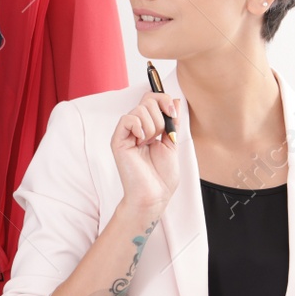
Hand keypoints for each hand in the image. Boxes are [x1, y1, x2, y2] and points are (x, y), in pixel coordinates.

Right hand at [113, 91, 181, 216]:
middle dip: (160, 117)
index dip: (164, 100)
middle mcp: (136, 128)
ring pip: (140, 109)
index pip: (152, 99)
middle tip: (159, 137)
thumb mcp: (172, 143)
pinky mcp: (118, 140)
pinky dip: (139, 127)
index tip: (173, 113)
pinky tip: (142, 141)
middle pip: (147, 100)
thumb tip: (176, 100)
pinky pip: (127, 119)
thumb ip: (173, 121)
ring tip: (149, 144)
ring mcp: (126, 133)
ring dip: (152, 127)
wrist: (154, 195)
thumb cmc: (161, 176)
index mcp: (148, 127)